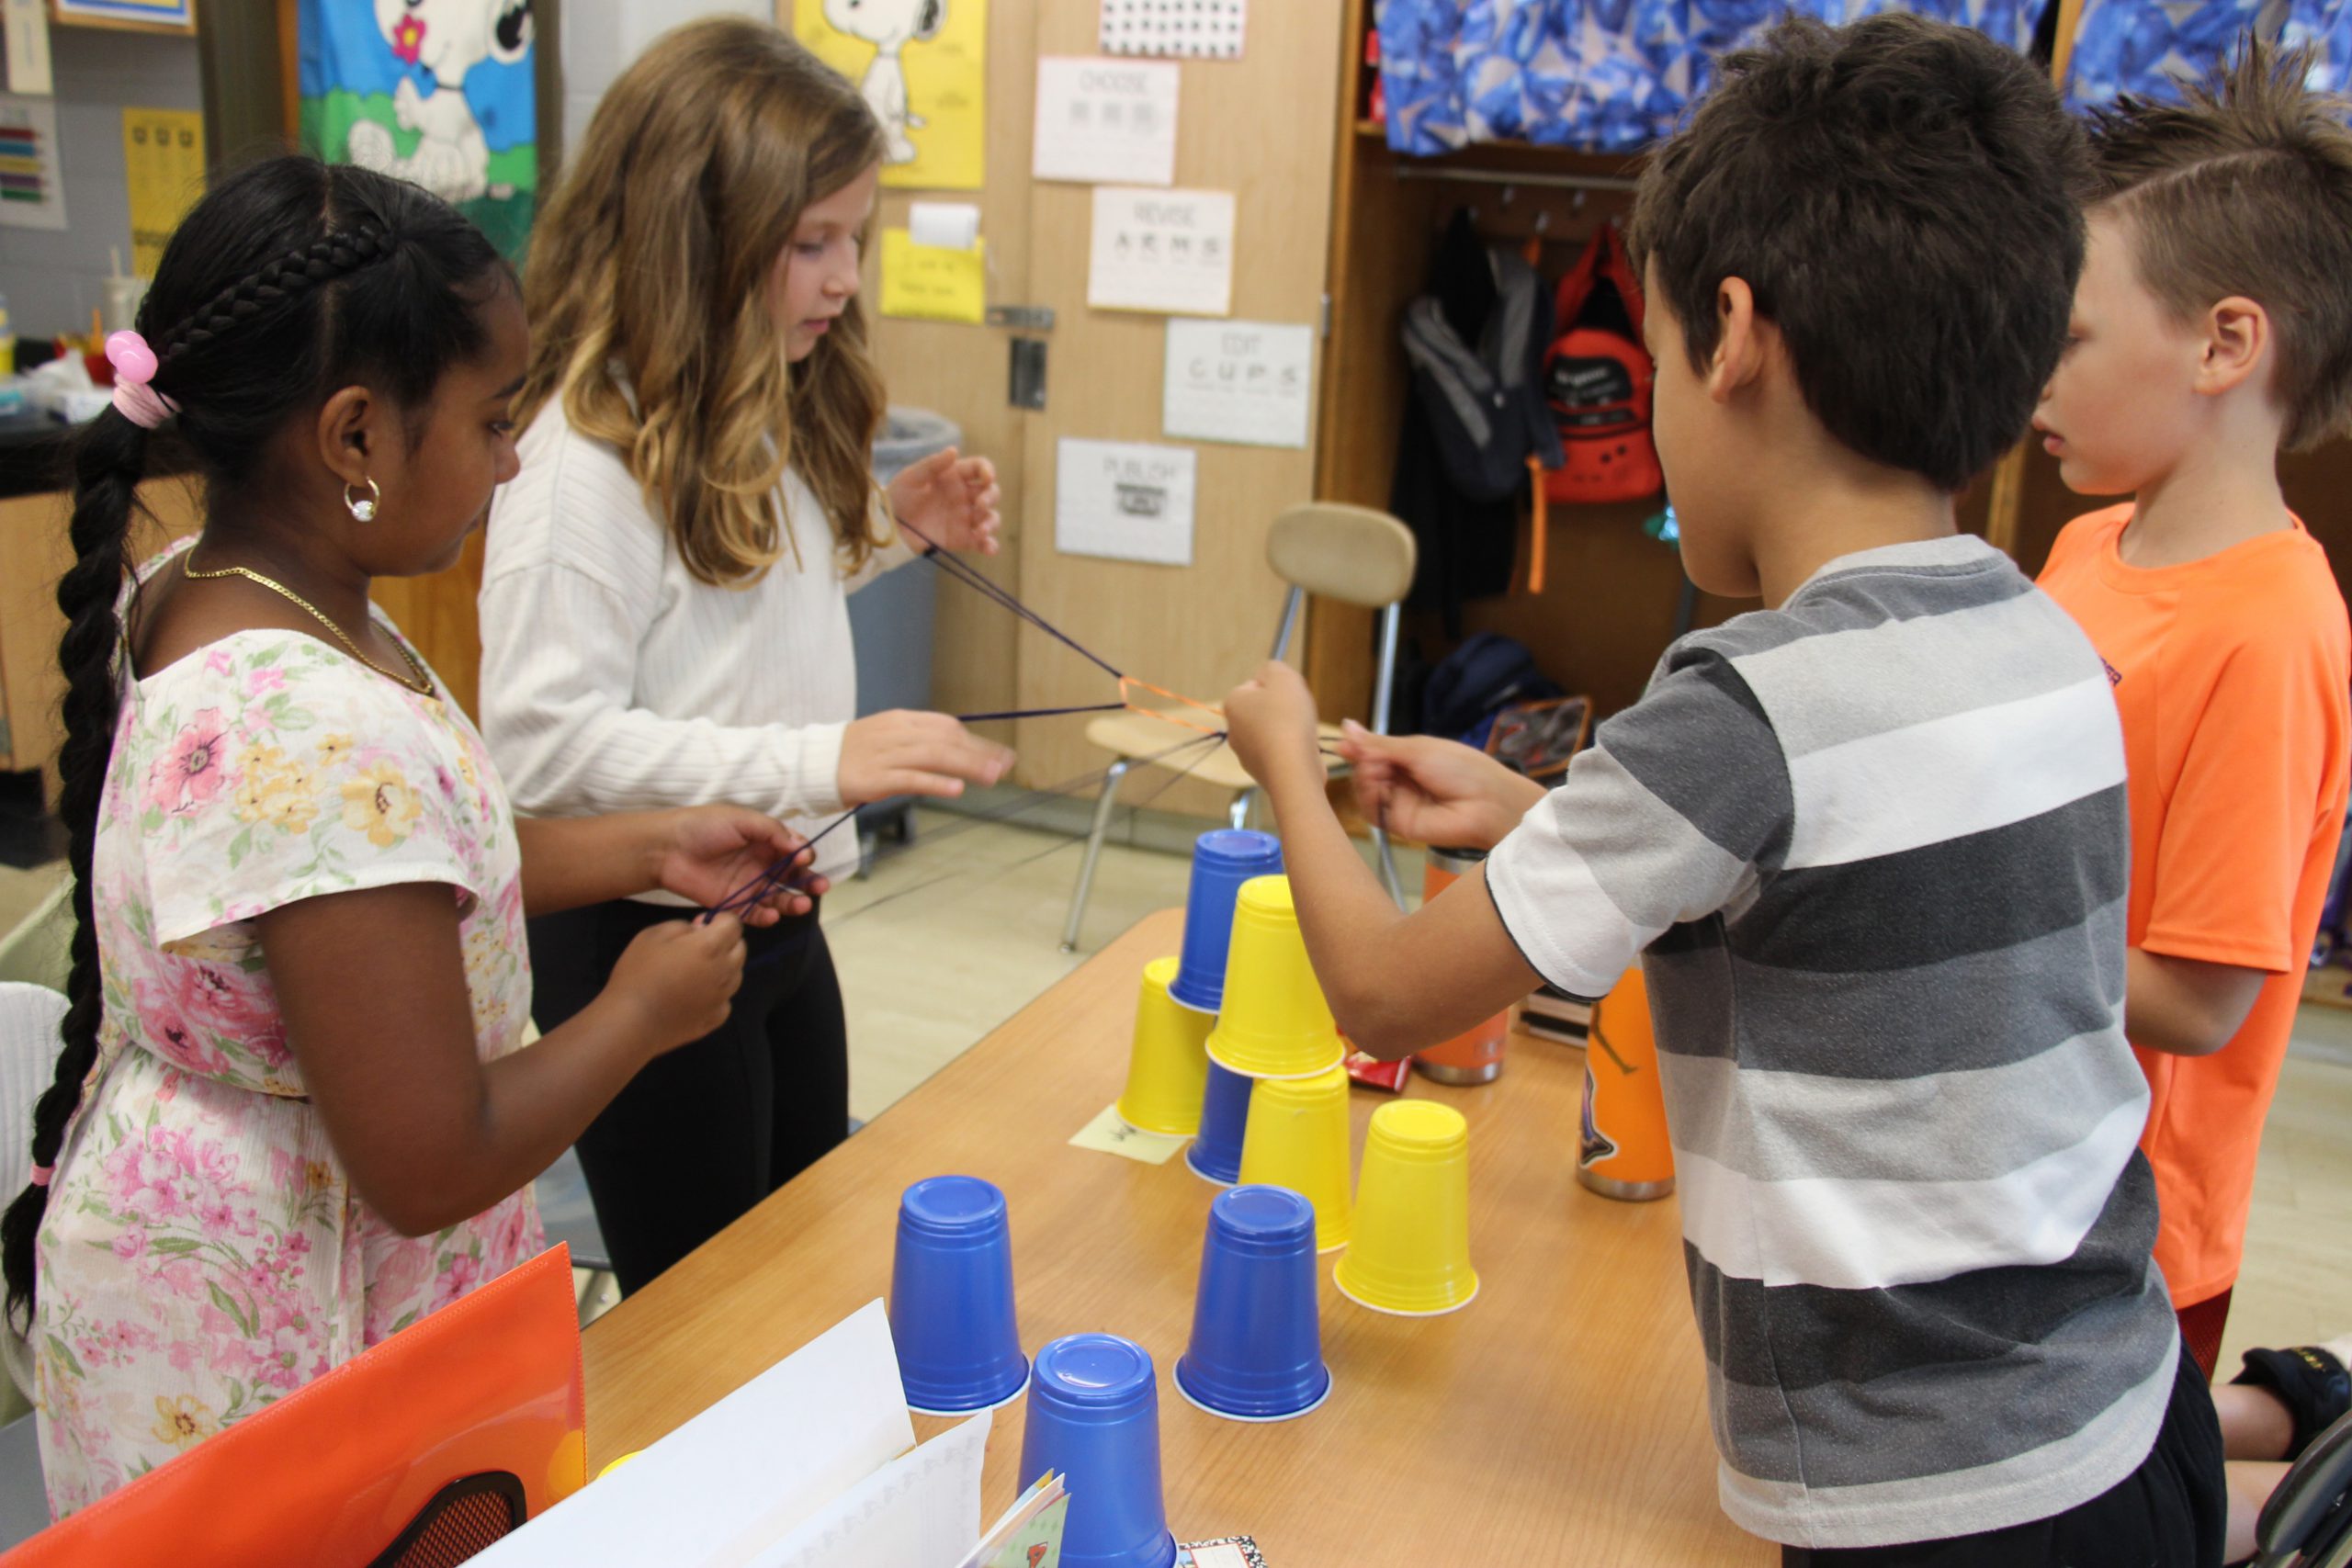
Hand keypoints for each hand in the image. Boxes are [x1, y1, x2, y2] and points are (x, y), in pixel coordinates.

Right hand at [605, 914, 748, 1053]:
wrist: (631, 1022)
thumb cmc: (638, 974)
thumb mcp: (652, 935)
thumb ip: (682, 926)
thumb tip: (699, 930)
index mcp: (711, 947)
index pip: (734, 924)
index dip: (720, 919)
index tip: (702, 925)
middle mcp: (724, 972)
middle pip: (740, 949)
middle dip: (725, 942)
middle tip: (697, 947)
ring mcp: (723, 998)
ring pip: (735, 974)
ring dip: (722, 967)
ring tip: (693, 972)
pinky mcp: (716, 1019)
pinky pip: (725, 1000)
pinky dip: (716, 994)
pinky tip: (693, 995)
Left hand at [651, 805, 825, 921]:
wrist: (666, 848)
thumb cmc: (703, 827)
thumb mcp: (741, 820)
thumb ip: (772, 831)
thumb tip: (800, 847)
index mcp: (764, 841)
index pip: (794, 851)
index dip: (803, 855)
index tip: (803, 858)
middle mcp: (760, 864)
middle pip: (793, 877)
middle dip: (809, 882)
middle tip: (820, 887)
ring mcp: (748, 886)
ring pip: (779, 898)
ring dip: (794, 903)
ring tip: (802, 906)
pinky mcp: (733, 904)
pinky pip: (755, 914)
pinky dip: (767, 917)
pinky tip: (772, 915)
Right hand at [839, 710, 1014, 804]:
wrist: (811, 765)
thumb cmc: (853, 755)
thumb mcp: (888, 739)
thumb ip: (918, 743)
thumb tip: (955, 755)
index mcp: (901, 721)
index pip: (947, 726)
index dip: (975, 741)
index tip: (999, 755)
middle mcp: (897, 734)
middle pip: (946, 739)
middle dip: (979, 753)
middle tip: (1005, 768)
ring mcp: (885, 755)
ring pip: (934, 756)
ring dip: (967, 766)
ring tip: (991, 777)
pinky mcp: (875, 778)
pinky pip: (910, 778)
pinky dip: (935, 782)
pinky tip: (956, 788)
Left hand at [889, 448, 1000, 554]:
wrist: (889, 528)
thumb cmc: (898, 497)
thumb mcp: (911, 478)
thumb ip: (932, 464)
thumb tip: (953, 450)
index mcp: (954, 476)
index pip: (979, 468)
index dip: (988, 471)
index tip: (986, 478)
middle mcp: (964, 496)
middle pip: (991, 492)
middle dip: (990, 497)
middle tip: (980, 505)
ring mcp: (965, 518)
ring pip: (991, 517)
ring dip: (991, 523)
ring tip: (980, 531)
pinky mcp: (962, 539)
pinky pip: (982, 542)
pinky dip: (990, 546)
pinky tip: (989, 549)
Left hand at [1223, 660, 1322, 790]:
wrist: (1293, 770)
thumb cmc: (1287, 719)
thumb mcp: (1283, 677)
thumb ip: (1273, 668)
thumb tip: (1268, 675)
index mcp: (1233, 703)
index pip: (1256, 685)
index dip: (1278, 687)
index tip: (1290, 695)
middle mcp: (1233, 729)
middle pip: (1265, 710)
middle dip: (1283, 710)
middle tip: (1298, 714)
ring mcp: (1246, 754)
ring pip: (1273, 732)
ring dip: (1289, 730)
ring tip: (1302, 734)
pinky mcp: (1261, 772)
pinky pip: (1279, 753)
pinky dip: (1291, 750)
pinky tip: (1301, 751)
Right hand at [1335, 720, 1546, 850]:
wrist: (1486, 803)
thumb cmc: (1460, 768)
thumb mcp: (1418, 749)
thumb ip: (1380, 744)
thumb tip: (1347, 726)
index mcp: (1409, 758)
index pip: (1374, 753)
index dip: (1358, 749)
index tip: (1342, 744)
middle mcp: (1401, 780)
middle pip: (1366, 771)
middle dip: (1362, 762)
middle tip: (1368, 758)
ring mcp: (1399, 803)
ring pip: (1365, 791)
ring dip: (1364, 778)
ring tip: (1376, 771)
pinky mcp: (1397, 824)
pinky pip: (1372, 812)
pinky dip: (1369, 798)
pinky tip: (1377, 788)